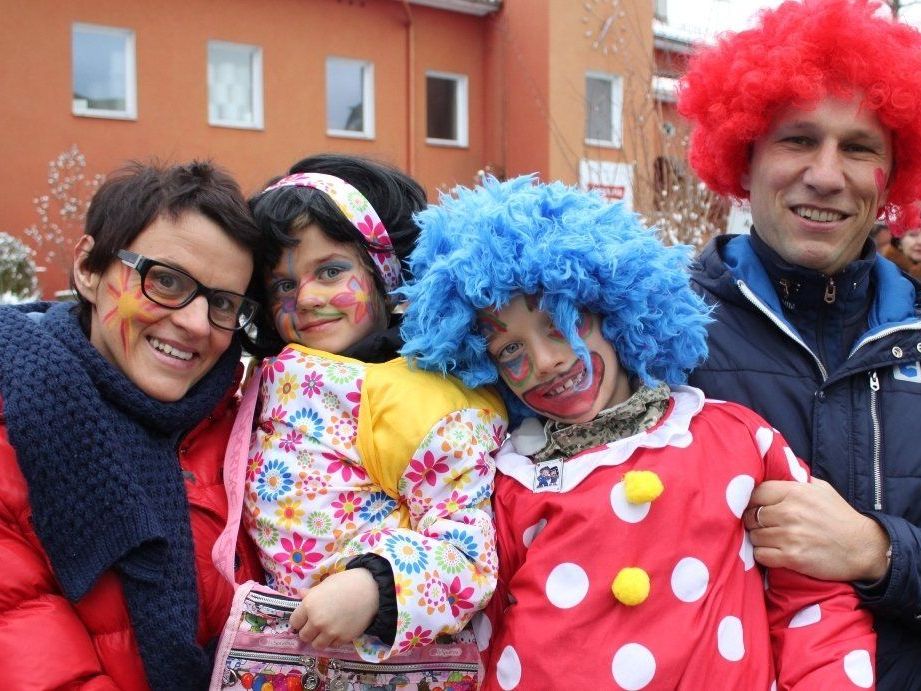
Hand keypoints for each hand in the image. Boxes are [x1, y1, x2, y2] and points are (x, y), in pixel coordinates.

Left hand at [289, 568, 379, 647]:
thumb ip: (311, 593)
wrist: (370, 589)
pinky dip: (334, 639)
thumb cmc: (346, 582)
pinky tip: (340, 629)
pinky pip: (333, 644)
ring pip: (317, 644)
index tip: (304, 620)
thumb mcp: (325, 584)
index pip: (295, 622)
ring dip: (320, 639)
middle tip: (316, 626)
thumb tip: (300, 594)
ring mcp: (330, 632)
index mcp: (309, 605)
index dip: (299, 621)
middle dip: (308, 631)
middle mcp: (317, 621)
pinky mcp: (343, 638)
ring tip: (327, 631)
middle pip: (304, 636)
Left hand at [742, 478, 889, 581]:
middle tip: (763, 526)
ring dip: (759, 539)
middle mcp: (789, 512)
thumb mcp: (821, 489)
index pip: (756, 492)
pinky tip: (774, 552)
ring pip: (754, 536)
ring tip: (771, 539)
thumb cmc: (840, 516)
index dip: (752, 501)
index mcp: (794, 492)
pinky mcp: (792, 558)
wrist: (864, 548)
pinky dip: (764, 555)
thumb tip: (775, 471)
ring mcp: (790, 536)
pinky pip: (761, 555)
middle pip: (750, 516)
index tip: (756, 507)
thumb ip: (796, 480)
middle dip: (753, 521)